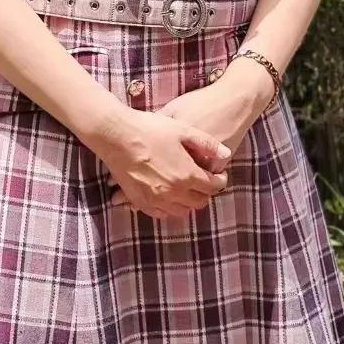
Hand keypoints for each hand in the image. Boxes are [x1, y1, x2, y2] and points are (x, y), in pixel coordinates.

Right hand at [92, 106, 231, 221]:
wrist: (116, 135)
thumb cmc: (150, 129)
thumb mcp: (182, 130)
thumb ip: (207, 144)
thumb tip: (227, 153)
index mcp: (187, 175)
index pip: (212, 187)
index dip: (220, 181)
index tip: (220, 175)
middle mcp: (173, 192)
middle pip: (199, 202)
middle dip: (206, 193)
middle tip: (204, 181)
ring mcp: (156, 200)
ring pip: (181, 211)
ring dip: (189, 202)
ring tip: (187, 188)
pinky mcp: (140, 202)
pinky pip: (161, 213)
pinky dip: (170, 208)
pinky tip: (168, 195)